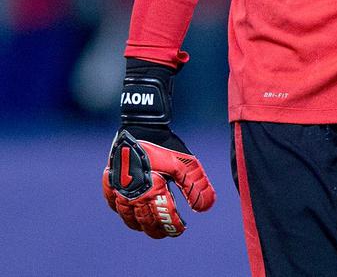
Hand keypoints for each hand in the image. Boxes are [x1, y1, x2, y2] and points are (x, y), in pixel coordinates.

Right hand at [102, 59, 214, 237]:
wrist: (141, 124)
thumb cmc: (165, 144)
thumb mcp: (186, 164)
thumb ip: (196, 186)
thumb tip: (205, 208)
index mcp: (152, 191)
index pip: (163, 218)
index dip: (173, 227)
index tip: (181, 229)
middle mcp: (132, 194)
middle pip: (144, 221)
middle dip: (157, 229)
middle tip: (166, 232)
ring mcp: (118, 189)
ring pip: (126, 216)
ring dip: (138, 224)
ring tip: (148, 226)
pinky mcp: (110, 180)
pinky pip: (112, 203)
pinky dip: (120, 211)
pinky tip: (127, 211)